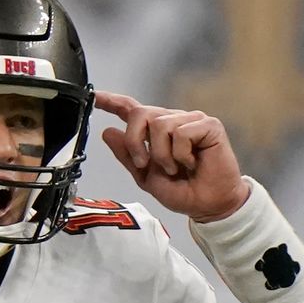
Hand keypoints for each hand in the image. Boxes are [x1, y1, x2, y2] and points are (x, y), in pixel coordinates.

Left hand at [95, 91, 249, 221]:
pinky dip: (181, 154)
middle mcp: (171, 120)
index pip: (131, 109)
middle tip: (144, 164)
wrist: (207, 205)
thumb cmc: (181, 191)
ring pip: (161, 124)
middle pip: (140, 113)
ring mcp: (190, 121)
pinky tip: (191, 163)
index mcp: (154, 132)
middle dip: (135, 141)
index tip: (95, 97)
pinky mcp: (208, 125)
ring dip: (162, 154)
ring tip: (175, 168)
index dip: (111, 101)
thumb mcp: (145, 176)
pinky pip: (182, 133)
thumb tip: (108, 132)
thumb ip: (127, 154)